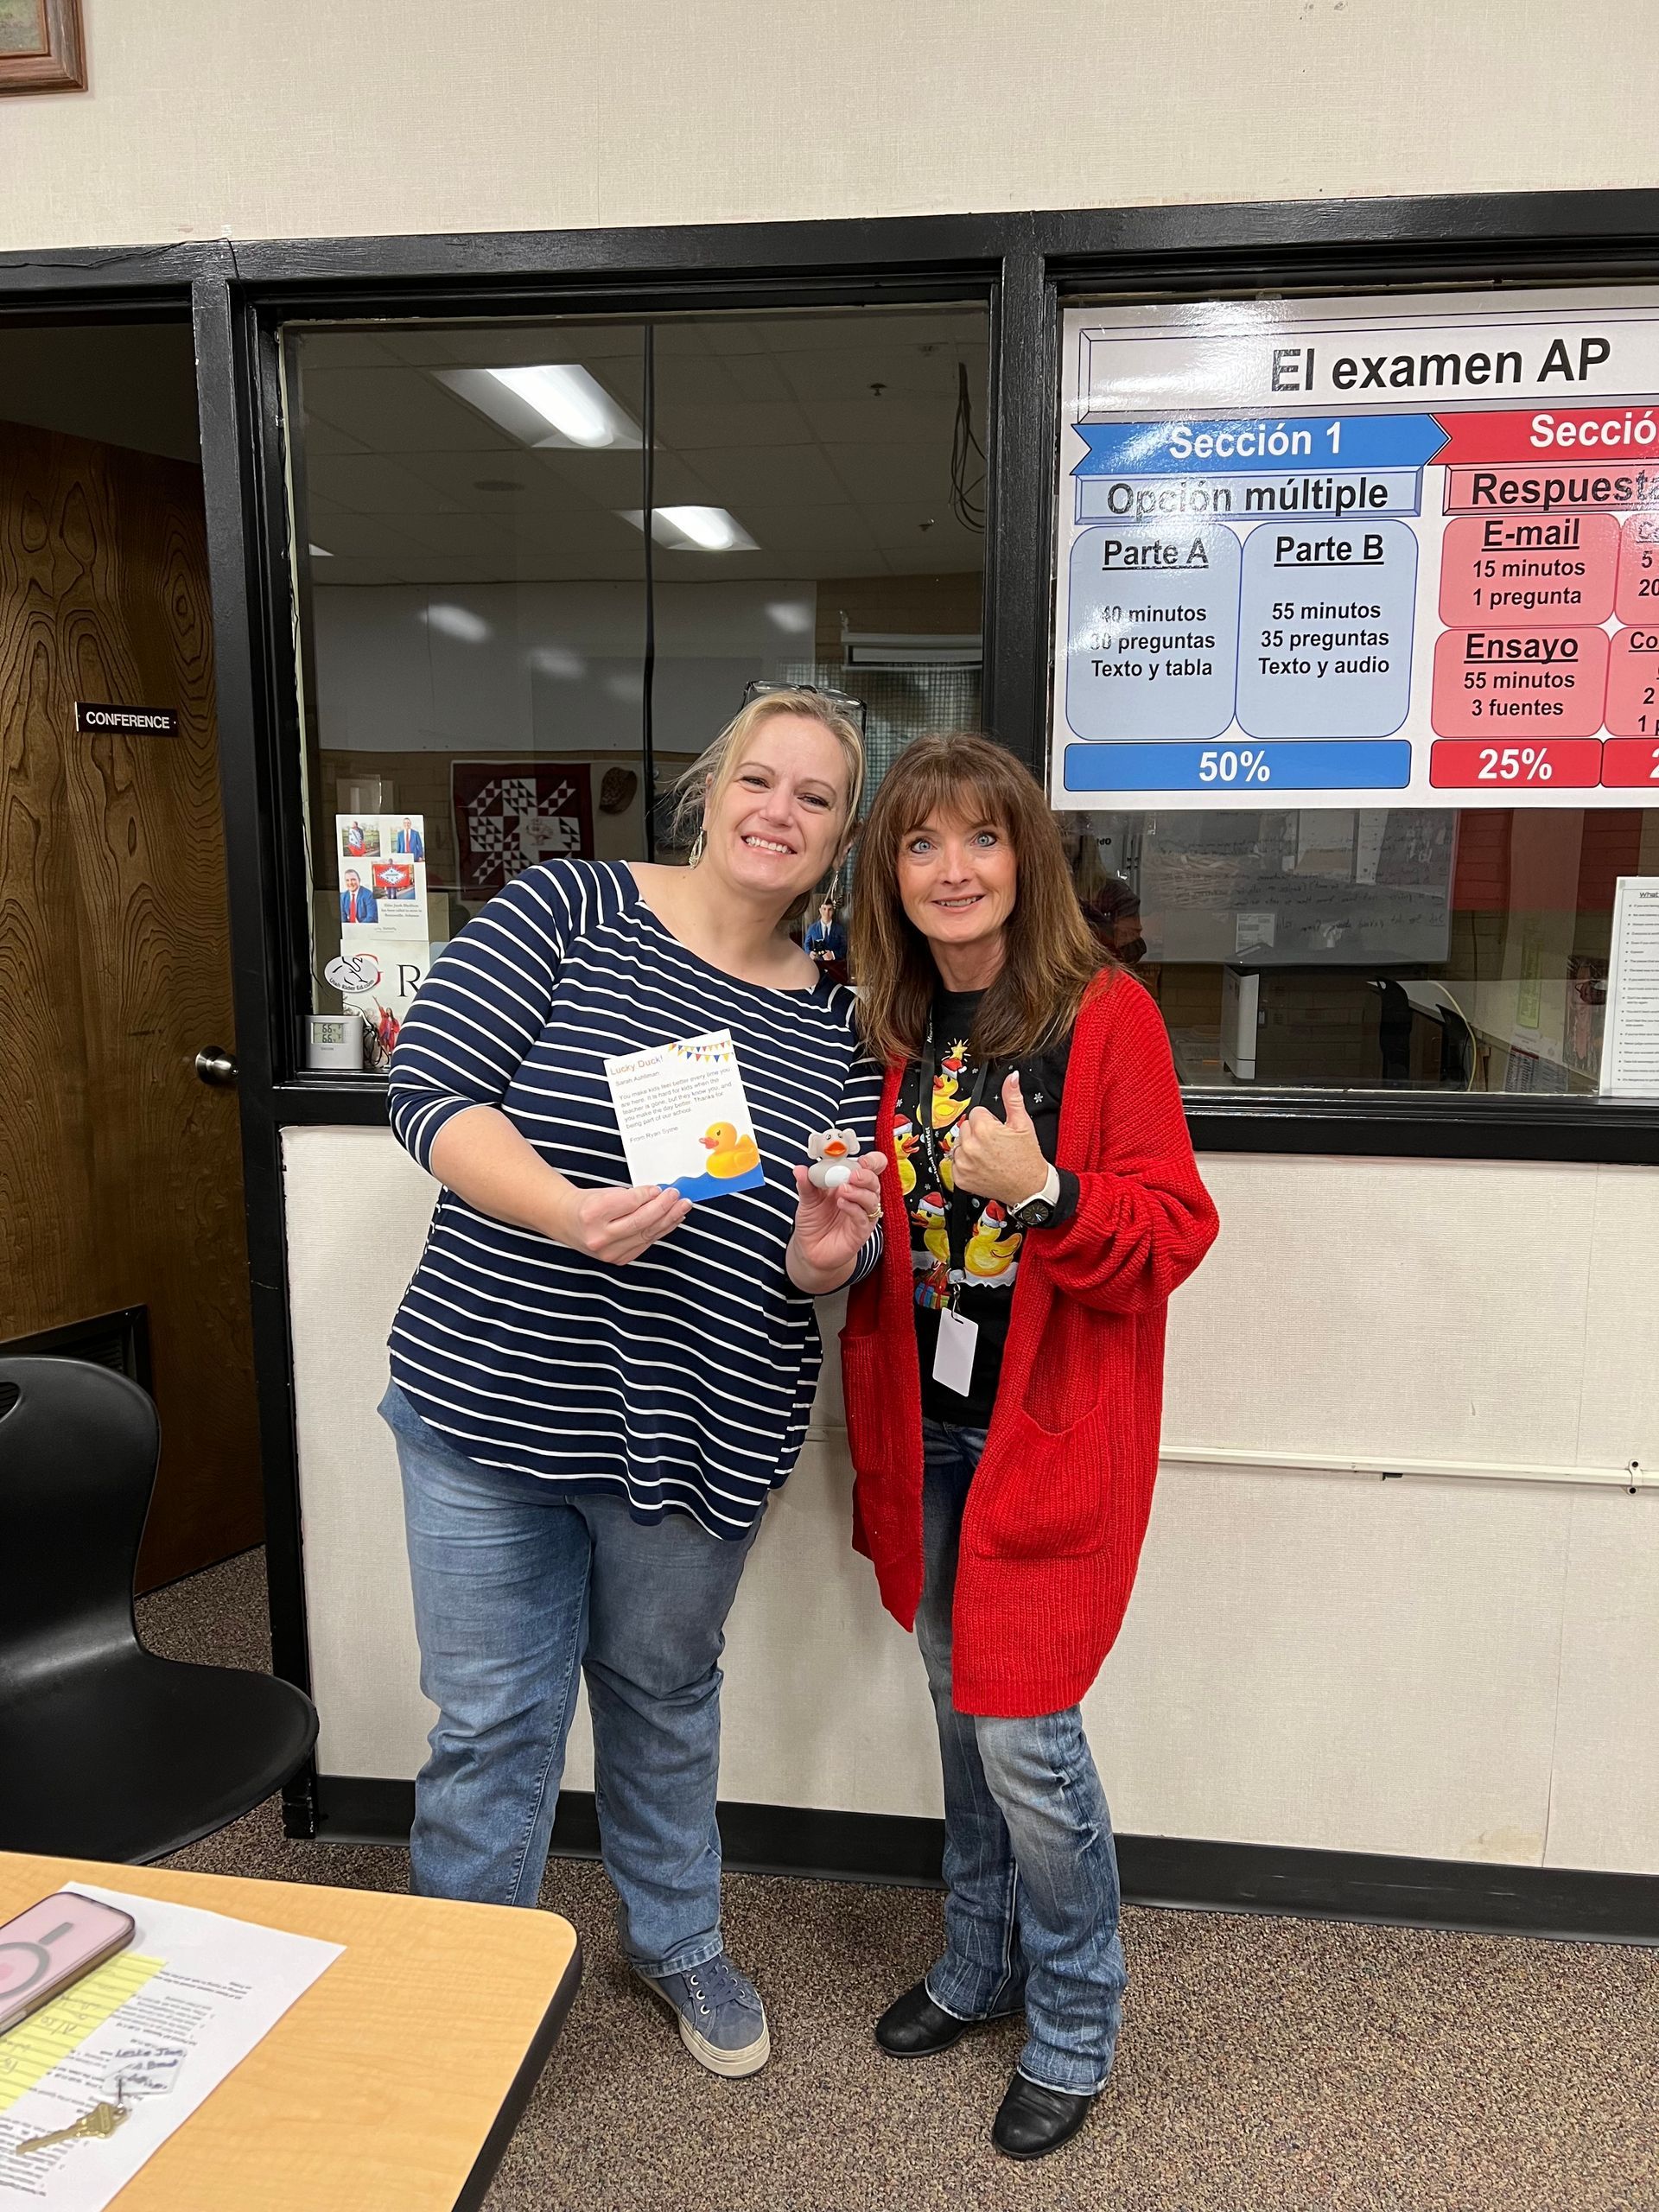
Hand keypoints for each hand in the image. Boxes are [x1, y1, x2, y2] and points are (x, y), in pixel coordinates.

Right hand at [555, 1182, 691, 1264]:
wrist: (566, 1222)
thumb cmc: (586, 1204)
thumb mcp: (604, 1192)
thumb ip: (630, 1196)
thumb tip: (658, 1195)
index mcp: (592, 1213)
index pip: (630, 1203)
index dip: (649, 1195)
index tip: (661, 1188)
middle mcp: (599, 1236)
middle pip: (641, 1221)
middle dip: (664, 1207)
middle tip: (678, 1196)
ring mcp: (608, 1252)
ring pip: (647, 1234)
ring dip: (669, 1220)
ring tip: (682, 1207)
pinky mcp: (618, 1260)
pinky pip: (645, 1244)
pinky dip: (660, 1231)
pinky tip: (671, 1221)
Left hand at [787, 1151, 886, 1291]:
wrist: (810, 1249)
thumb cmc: (814, 1221)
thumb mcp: (808, 1199)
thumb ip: (806, 1184)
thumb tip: (799, 1169)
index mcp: (851, 1183)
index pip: (871, 1168)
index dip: (872, 1161)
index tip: (863, 1159)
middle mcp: (860, 1197)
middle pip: (874, 1181)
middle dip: (866, 1175)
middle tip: (853, 1175)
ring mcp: (862, 1214)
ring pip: (872, 1199)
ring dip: (859, 1192)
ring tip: (843, 1190)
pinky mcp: (860, 1231)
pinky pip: (862, 1217)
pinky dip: (853, 1208)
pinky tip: (842, 1203)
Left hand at [949, 1074, 1048, 1205]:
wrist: (1029, 1187)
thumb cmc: (1027, 1158)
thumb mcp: (1022, 1123)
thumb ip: (1013, 1098)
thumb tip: (1012, 1078)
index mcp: (984, 1129)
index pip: (976, 1113)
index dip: (988, 1120)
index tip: (997, 1130)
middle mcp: (970, 1146)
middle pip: (965, 1127)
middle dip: (978, 1132)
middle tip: (995, 1143)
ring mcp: (964, 1163)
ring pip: (959, 1144)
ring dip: (970, 1148)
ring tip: (989, 1155)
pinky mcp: (960, 1178)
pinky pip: (955, 1163)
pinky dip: (966, 1164)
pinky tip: (982, 1166)